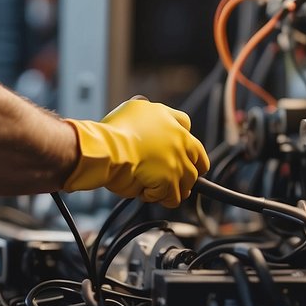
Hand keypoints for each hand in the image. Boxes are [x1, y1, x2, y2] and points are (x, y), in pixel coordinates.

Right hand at [62, 97, 209, 207]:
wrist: (106, 149)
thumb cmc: (113, 131)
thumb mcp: (133, 108)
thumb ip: (147, 111)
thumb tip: (145, 107)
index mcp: (170, 120)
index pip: (187, 127)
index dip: (182, 141)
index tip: (177, 150)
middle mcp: (179, 140)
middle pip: (198, 160)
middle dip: (188, 170)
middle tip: (173, 176)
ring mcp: (177, 162)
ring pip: (187, 183)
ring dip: (172, 187)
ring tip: (155, 187)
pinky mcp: (169, 181)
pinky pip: (171, 197)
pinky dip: (159, 198)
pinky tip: (145, 191)